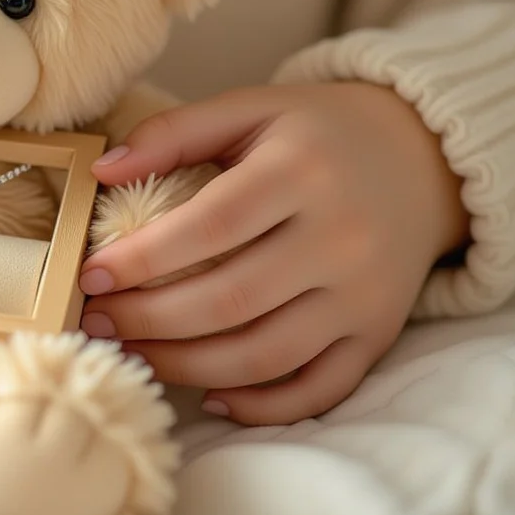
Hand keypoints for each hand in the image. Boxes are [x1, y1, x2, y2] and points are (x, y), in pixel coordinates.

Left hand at [78, 82, 468, 425]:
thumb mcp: (250, 109)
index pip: (212, 226)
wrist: (423, 158)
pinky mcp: (378, 334)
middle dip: (149, 319)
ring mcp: (363, 294)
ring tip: (133, 351)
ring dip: (186, 365)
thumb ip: (174, 132)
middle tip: (96, 320)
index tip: (91, 274)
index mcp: (302, 171)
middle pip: (231, 300)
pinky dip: (262, 405)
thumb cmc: (317, 132)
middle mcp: (341, 237)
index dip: (145, 258)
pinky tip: (211, 394)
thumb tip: (101, 169)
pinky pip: (318, 389)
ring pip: (265, 354)